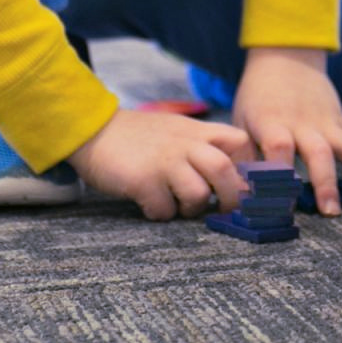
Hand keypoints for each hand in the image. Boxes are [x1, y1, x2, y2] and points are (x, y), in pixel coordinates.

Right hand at [65, 109, 251, 220]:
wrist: (93, 129)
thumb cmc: (139, 137)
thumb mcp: (177, 130)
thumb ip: (203, 146)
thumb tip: (233, 178)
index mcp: (197, 130)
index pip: (240, 142)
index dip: (248, 168)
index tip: (242, 185)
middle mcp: (185, 144)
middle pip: (225, 170)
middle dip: (230, 197)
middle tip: (222, 209)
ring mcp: (164, 162)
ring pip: (199, 194)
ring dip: (192, 209)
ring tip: (178, 205)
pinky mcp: (142, 181)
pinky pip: (165, 209)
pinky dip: (161, 213)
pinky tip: (150, 204)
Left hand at [232, 47, 341, 214]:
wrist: (285, 57)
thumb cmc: (258, 98)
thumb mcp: (242, 122)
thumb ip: (245, 158)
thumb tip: (242, 198)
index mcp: (272, 122)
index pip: (278, 148)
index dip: (280, 175)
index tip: (282, 206)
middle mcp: (303, 124)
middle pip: (318, 152)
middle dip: (326, 182)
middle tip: (331, 212)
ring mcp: (328, 123)